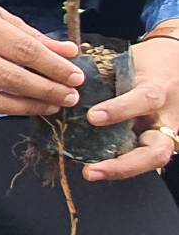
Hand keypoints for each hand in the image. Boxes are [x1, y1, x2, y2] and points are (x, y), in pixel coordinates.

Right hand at [0, 0, 83, 116]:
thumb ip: (33, 36)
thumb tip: (69, 53)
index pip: (22, 49)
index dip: (52, 66)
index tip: (75, 77)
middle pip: (10, 77)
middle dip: (46, 89)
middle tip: (71, 96)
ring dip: (30, 105)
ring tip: (54, 105)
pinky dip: (9, 108)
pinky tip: (28, 106)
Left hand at [83, 35, 178, 181]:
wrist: (177, 65)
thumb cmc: (150, 61)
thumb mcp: (132, 60)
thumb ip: (105, 72)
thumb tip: (66, 80)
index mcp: (159, 89)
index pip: (145, 100)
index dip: (120, 110)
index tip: (93, 116)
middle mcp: (166, 118)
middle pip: (156, 151)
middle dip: (124, 164)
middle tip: (91, 170)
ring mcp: (167, 134)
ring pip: (153, 160)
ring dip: (121, 170)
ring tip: (91, 173)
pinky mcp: (161, 142)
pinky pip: (143, 158)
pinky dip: (121, 165)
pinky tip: (97, 168)